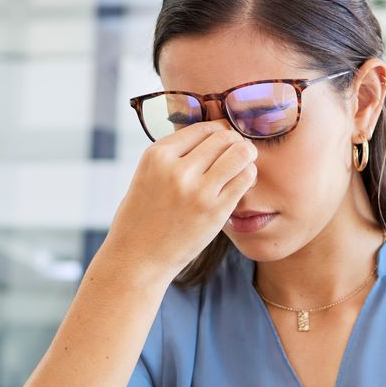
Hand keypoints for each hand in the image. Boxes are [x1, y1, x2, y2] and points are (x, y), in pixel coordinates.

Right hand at [102, 120, 257, 279]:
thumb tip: (211, 136)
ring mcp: (197, 190)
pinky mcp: (214, 211)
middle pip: (224, 137)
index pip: (203, 127)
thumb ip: (174, 156)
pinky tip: (242, 183)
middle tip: (237, 154)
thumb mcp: (147, 175)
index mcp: (157, 155)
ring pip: (240, 153)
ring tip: (242, 167)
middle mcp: (177, 168)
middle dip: (235, 143)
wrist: (137, 259)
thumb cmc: (142, 218)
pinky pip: (245, 178)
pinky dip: (249, 176)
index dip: (219, 132)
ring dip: (246, 156)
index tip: (223, 143)